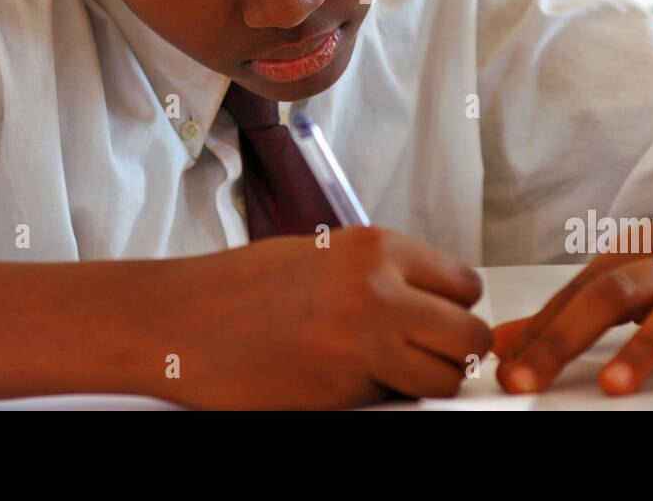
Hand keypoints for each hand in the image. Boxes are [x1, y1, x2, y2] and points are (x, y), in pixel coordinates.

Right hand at [160, 226, 493, 408]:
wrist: (181, 321)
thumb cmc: (243, 288)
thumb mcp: (324, 257)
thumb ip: (382, 277)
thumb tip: (434, 309)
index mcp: (376, 248)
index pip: (466, 286)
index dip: (455, 312)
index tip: (437, 324)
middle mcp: (379, 290)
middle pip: (470, 337)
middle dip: (455, 354)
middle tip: (425, 359)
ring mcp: (363, 344)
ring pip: (445, 379)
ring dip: (428, 384)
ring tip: (390, 377)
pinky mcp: (342, 392)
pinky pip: (397, 404)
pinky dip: (385, 401)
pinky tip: (348, 385)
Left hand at [492, 200, 652, 395]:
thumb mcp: (632, 274)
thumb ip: (569, 310)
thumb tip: (505, 343)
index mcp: (638, 252)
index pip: (579, 290)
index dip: (539, 329)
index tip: (505, 367)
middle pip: (617, 291)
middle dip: (567, 336)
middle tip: (529, 379)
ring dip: (648, 344)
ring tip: (614, 386)